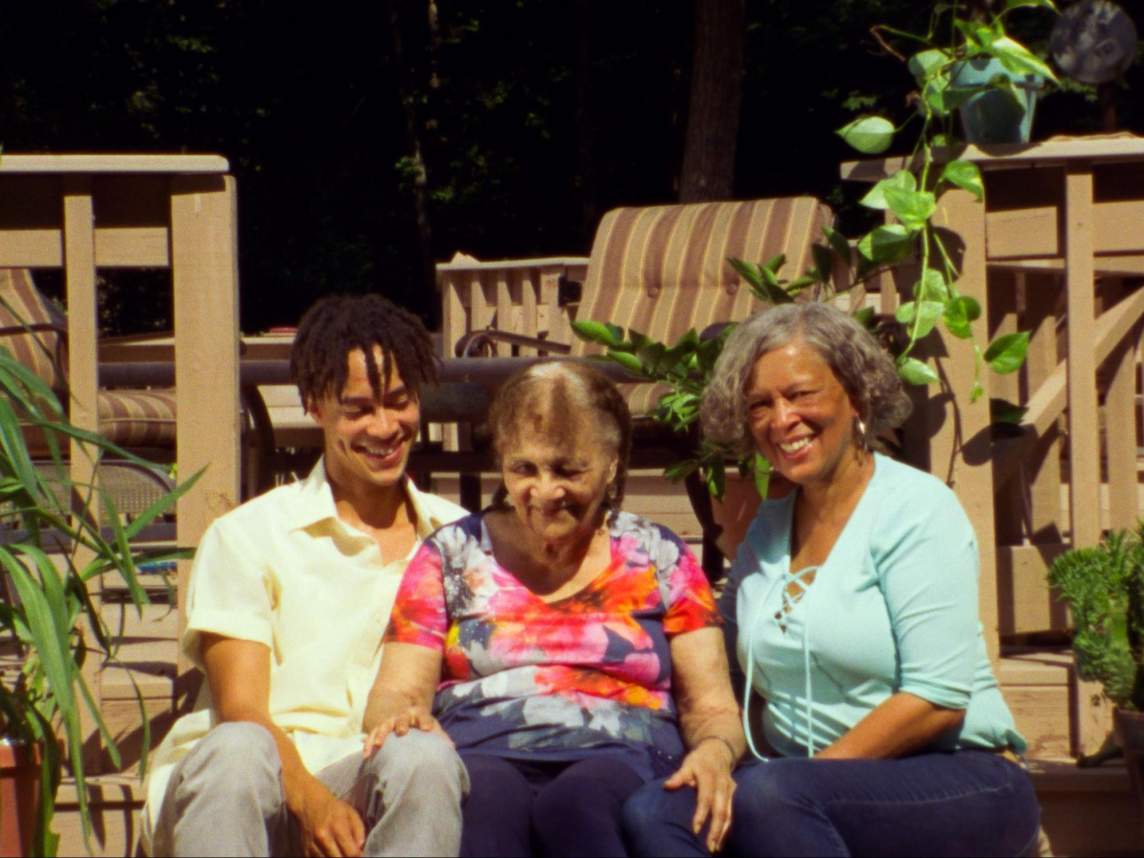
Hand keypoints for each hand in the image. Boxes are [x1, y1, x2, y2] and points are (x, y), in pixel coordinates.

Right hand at [297, 783, 365, 857]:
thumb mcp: (350, 813)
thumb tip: (360, 848)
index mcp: (337, 827)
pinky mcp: (305, 851)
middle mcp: (323, 838)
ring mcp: (312, 846)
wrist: (308, 803)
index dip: (357, 856)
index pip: (351, 853)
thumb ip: (359, 831)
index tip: (359, 854)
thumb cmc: (333, 807)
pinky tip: (329, 852)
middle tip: (349, 853)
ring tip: (339, 851)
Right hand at [363, 704, 450, 757]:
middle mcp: (402, 716)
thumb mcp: (431, 725)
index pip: (423, 716)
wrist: (403, 713)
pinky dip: (368, 745)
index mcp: (417, 713)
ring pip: (384, 727)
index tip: (427, 729)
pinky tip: (367, 755)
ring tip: (379, 745)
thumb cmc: (420, 723)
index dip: (425, 721)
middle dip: (401, 724)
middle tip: (402, 731)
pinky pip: (371, 737)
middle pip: (402, 719)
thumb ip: (440, 736)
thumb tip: (452, 748)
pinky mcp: (378, 730)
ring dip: (381, 735)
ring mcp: (389, 722)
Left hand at [663, 738, 736, 852]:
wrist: (718, 751)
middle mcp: (722, 784)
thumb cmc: (699, 760)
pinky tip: (721, 839)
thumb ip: (679, 776)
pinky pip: (731, 813)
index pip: (705, 798)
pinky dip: (727, 827)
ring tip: (715, 847)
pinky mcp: (733, 794)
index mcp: (709, 776)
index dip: (701, 814)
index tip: (695, 829)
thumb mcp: (687, 763)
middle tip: (709, 846)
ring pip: (728, 814)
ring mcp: (730, 790)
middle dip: (715, 829)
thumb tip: (667, 786)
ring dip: (723, 832)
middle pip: (720, 810)